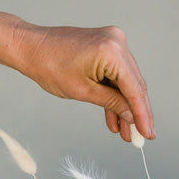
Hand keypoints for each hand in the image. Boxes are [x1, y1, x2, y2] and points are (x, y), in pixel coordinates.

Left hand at [11, 23, 154, 141]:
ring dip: (125, 106)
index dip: (142, 115)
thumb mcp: (83, 91)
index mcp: (111, 52)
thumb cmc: (49, 66)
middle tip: (141, 136)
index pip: (134, 89)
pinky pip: (116, 74)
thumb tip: (132, 117)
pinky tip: (115, 117)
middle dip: (136, 113)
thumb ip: (112, 103)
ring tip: (125, 132)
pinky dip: (115, 93)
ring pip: (126, 82)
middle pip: (135, 85)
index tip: (148, 134)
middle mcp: (117, 42)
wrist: (30, 47)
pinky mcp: (107, 45)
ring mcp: (113, 42)